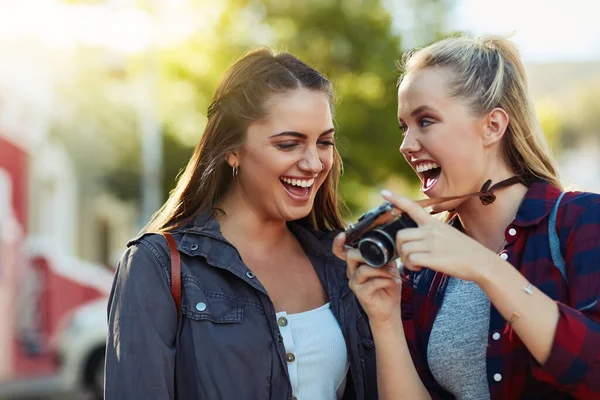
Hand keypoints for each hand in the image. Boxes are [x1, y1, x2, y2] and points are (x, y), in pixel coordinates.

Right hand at [333, 233, 401, 324]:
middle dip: (368, 255)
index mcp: (357, 264)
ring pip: (363, 269)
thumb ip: (385, 258)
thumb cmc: (387, 288)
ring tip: (393, 274)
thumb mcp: (389, 269)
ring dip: (381, 270)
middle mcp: (352, 272)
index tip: (342, 235)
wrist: (389, 309)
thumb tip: (389, 249)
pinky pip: (372, 283)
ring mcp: (355, 283)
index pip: (342, 252)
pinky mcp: (360, 294)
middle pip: (350, 255)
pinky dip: (385, 280)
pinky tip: (394, 282)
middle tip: (384, 261)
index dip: (338, 243)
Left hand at [382, 190, 498, 282]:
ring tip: (416, 264)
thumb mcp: (448, 233)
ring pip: (404, 249)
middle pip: (400, 235)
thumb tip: (418, 240)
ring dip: (406, 260)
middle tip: (408, 256)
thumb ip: (432, 233)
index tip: (384, 192)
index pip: (412, 207)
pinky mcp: (433, 257)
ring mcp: (431, 244)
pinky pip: (411, 260)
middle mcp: (430, 231)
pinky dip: (411, 267)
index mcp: (433, 223)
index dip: (396, 199)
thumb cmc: (465, 251)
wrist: (481, 262)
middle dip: (399, 248)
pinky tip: (419, 268)